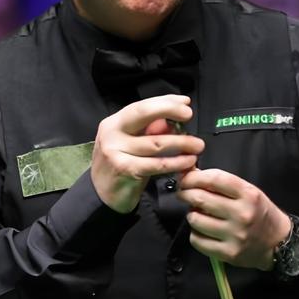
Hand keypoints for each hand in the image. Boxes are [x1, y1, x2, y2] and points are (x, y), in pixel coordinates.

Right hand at [91, 95, 204, 213]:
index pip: (141, 106)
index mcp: (114, 123)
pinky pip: (157, 164)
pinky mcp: (125, 169)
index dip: (164, 102)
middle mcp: (112, 133)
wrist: (101, 195)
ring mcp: (116, 151)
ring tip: (197, 145)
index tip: (184, 103)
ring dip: (181, 143)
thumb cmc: (120, 166)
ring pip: (156, 142)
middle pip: (143, 113)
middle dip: (169, 110)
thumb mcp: (131, 144)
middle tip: (188, 115)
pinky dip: (176, 162)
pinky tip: (188, 162)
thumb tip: (171, 120)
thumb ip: (149, 130)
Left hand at [177, 168, 291, 270]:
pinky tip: (202, 231)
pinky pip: (197, 240)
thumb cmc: (260, 213)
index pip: (214, 179)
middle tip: (183, 194)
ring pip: (195, 219)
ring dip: (191, 214)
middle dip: (185, 194)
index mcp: (249, 194)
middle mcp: (242, 214)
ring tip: (197, 214)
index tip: (185, 179)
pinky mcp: (228, 253)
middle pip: (200, 198)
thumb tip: (192, 177)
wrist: (278, 243)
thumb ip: (223, 185)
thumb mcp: (249, 192)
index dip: (194, 177)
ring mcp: (235, 235)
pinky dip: (195, 234)